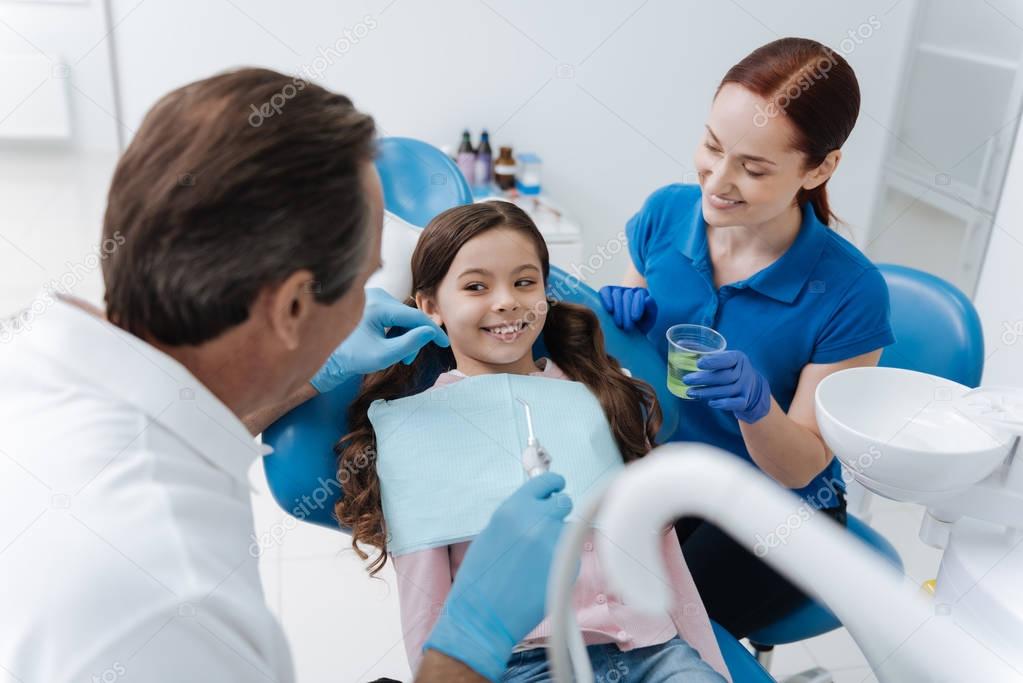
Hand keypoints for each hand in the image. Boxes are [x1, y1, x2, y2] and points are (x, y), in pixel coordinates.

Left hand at [310, 288, 448, 392]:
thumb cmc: (351, 357)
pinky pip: (393, 317)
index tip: (445, 344)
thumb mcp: (383, 356)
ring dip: (404, 338)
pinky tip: (388, 345)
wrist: (326, 356)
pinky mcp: (371, 303)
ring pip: (402, 318)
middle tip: (407, 361)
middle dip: (413, 340)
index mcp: (378, 306)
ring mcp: (373, 298)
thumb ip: (409, 344)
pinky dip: (396, 332)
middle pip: (409, 317)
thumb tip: (430, 332)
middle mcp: (377, 296)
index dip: (433, 332)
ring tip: (396, 357)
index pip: (415, 317)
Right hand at [424, 473, 572, 681]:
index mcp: (514, 510)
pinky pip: (570, 556)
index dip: (553, 483)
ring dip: (557, 539)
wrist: (482, 617)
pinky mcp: (567, 567)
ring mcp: (554, 544)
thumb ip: (517, 516)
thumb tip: (537, 505)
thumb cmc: (481, 578)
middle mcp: (537, 522)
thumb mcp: (492, 533)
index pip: (545, 482)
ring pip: (567, 530)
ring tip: (534, 561)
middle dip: (557, 511)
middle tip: (548, 524)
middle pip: (564, 502)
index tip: (557, 485)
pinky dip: (560, 562)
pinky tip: (539, 576)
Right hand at [598, 286, 657, 333]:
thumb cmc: (640, 325)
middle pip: (628, 295)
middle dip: (627, 312)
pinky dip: (606, 299)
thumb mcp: (649, 320)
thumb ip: (652, 309)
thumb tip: (648, 299)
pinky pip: (605, 291)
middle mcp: (630, 290)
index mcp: (642, 294)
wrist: (627, 332)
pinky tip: (609, 309)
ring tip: (619, 324)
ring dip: (618, 310)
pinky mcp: (606, 292)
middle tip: (627, 327)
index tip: (635, 319)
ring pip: (617, 294)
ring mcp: (617, 290)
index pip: (639, 295)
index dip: (637, 306)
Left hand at [683, 350, 771, 423]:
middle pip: (725, 377)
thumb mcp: (720, 356)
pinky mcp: (744, 400)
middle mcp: (744, 372)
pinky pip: (735, 403)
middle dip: (704, 379)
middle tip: (686, 380)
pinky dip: (724, 404)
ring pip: (727, 391)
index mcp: (738, 358)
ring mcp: (745, 387)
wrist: (750, 384)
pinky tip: (710, 403)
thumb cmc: (728, 367)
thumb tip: (679, 343)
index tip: (698, 363)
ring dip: (707, 392)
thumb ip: (702, 350)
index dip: (713, 361)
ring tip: (690, 392)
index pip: (727, 359)